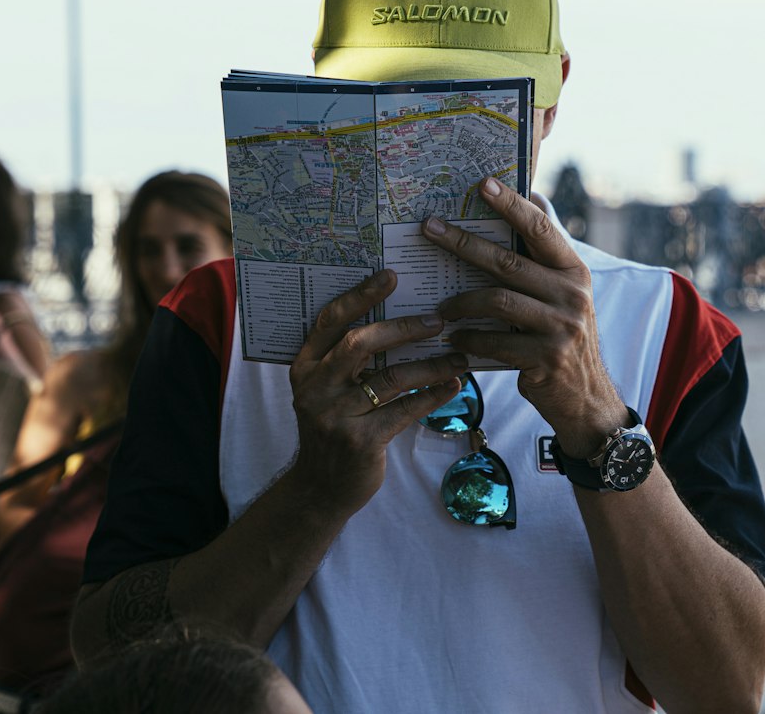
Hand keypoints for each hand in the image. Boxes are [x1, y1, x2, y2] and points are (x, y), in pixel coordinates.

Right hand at [288, 268, 466, 513]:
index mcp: (305, 366)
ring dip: (430, 365)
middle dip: (402, 328)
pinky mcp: (360, 441)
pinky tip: (452, 386)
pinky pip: (404, 409)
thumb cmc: (333, 427)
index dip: (360, 296)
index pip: (331, 321)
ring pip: (390, 377)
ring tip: (459, 356)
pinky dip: (432, 395)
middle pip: (360, 344)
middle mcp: (316, 387)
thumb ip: (347, 359)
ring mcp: (336, 416)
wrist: (320, 489)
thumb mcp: (326, 389)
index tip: (390, 276)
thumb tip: (399, 317)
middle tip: (437, 320)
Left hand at [423, 178, 626, 457]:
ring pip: (497, 302)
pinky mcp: (545, 359)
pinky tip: (454, 339)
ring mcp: (561, 328)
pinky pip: (495, 342)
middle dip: (463, 243)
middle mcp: (572, 295)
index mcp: (574, 271)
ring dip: (461, 302)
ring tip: (441, 306)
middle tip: (430, 228)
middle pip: (507, 262)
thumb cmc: (562, 336)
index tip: (483, 184)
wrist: (586, 398)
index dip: (512, 205)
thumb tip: (529, 201)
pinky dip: (469, 339)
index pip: (541, 229)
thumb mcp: (562, 296)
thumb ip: (543, 261)